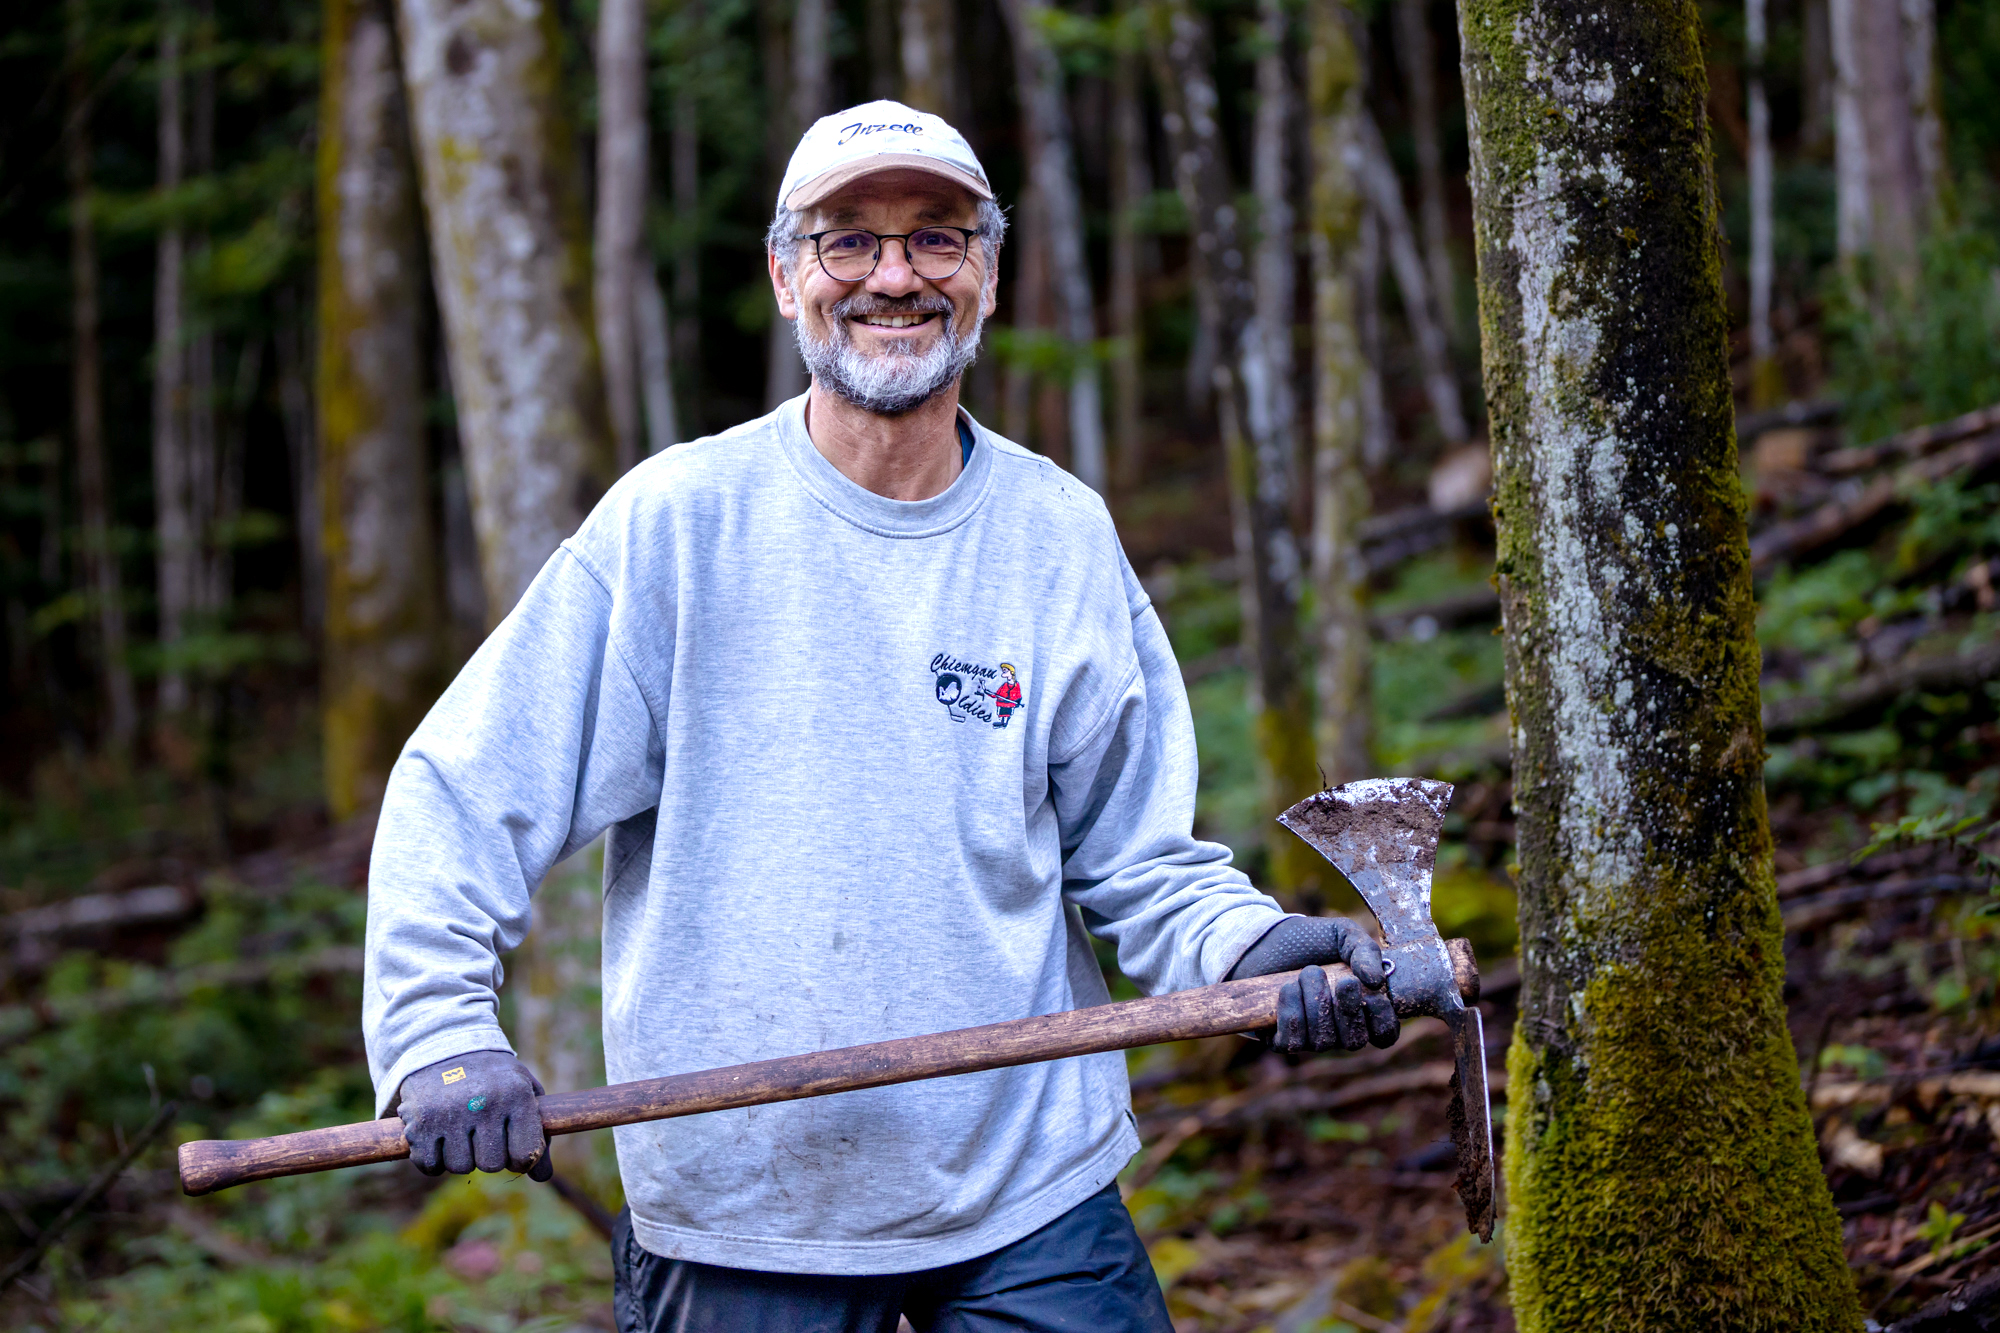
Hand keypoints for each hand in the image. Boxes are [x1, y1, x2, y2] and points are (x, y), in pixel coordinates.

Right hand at [397, 1049, 553, 1179]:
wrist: (443, 1044)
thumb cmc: (492, 1076)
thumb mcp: (523, 1090)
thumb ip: (539, 1132)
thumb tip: (542, 1176)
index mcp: (516, 1095)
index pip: (525, 1154)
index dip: (520, 1159)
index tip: (513, 1149)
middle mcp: (484, 1104)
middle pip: (491, 1165)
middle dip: (488, 1155)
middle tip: (483, 1134)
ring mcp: (450, 1114)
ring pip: (460, 1167)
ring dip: (461, 1156)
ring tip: (461, 1130)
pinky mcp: (420, 1122)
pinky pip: (430, 1165)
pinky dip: (434, 1160)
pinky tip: (439, 1138)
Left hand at [1227, 915, 1399, 1052]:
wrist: (1264, 939)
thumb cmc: (1310, 940)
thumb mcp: (1343, 935)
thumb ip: (1365, 951)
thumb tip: (1377, 981)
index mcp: (1362, 1008)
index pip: (1384, 1034)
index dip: (1383, 1022)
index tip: (1374, 996)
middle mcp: (1340, 1029)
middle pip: (1354, 1041)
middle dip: (1348, 1011)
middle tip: (1343, 981)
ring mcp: (1311, 1037)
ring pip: (1323, 1041)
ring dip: (1316, 1003)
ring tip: (1307, 973)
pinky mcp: (1282, 1039)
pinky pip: (1293, 1042)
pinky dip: (1292, 1013)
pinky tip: (1288, 989)